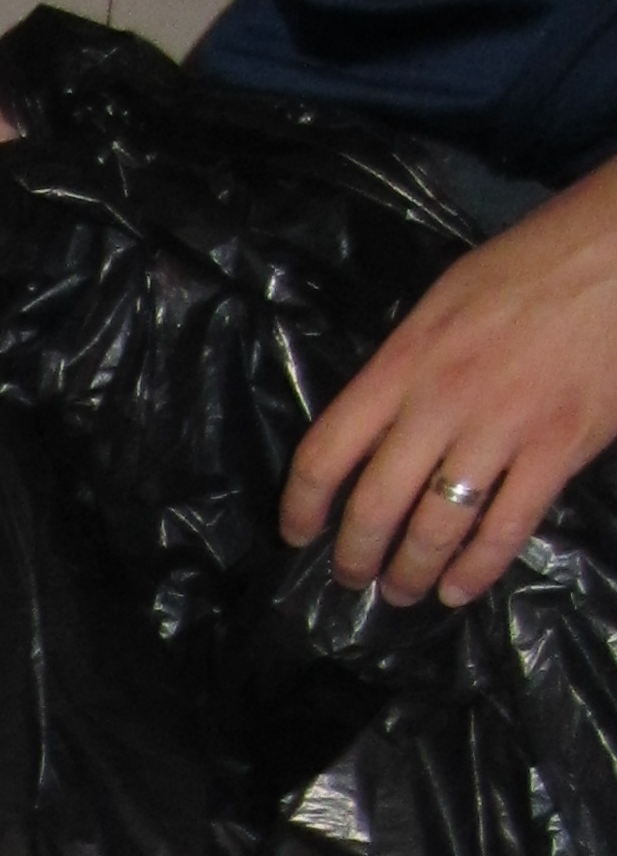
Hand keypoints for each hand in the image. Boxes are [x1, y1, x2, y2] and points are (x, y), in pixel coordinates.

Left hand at [279, 159, 616, 604]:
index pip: (326, 451)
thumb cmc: (532, 263)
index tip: (296, 534)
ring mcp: (501, 430)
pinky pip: (505, 529)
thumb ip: (405, 365)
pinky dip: (476, 571)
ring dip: (411, 573)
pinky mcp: (558, 449)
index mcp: (403, 362)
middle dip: (355, 557)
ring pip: (435, 528)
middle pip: (375, 505)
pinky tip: (458, 590)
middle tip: (353, 579)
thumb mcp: (444, 301)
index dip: (301, 506)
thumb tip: (377, 423)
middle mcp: (440, 403)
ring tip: (403, 592)